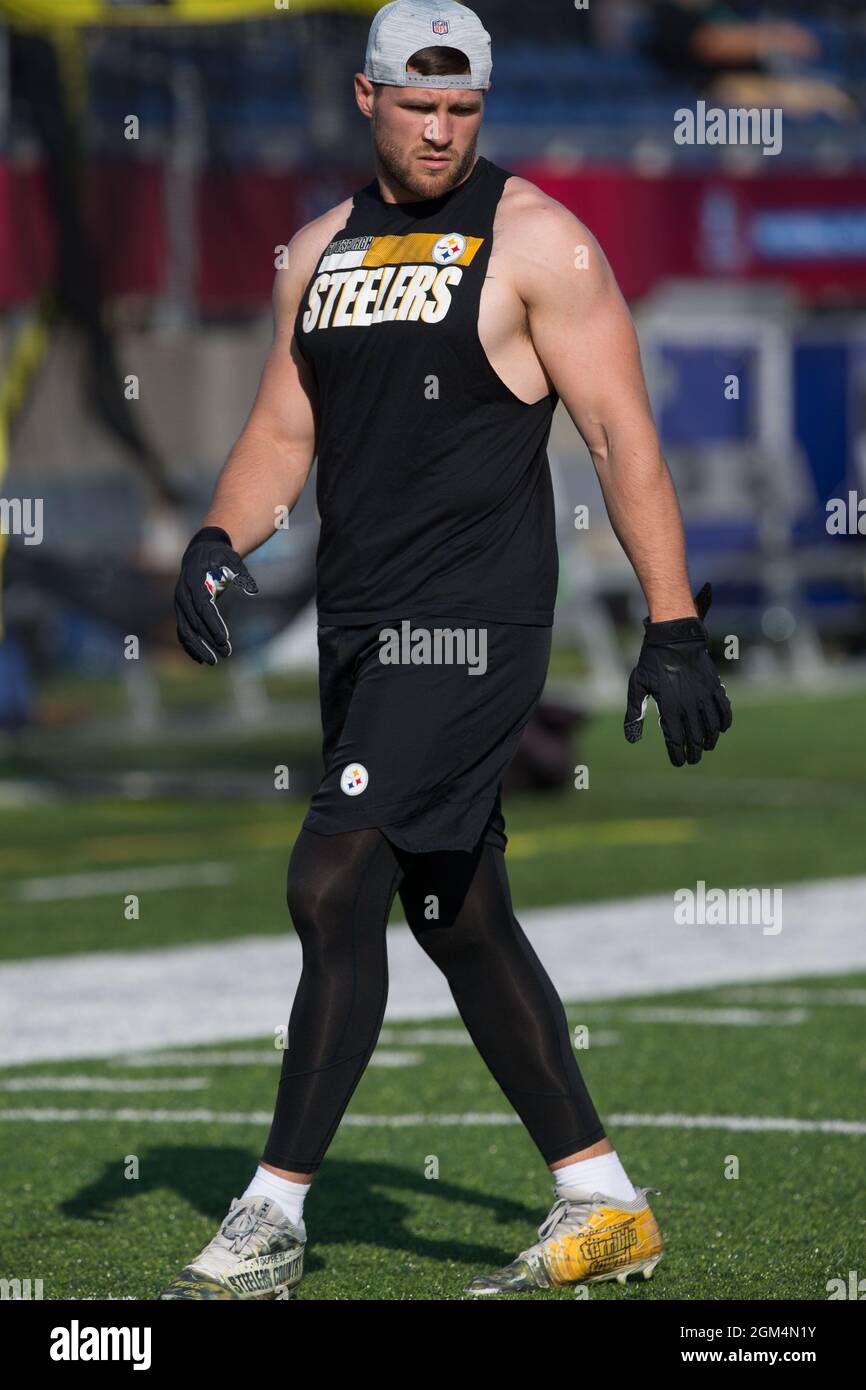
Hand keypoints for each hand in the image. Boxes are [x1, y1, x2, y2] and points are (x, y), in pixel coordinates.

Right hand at [174, 526, 257, 664]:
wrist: (200, 553)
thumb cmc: (219, 557)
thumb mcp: (232, 559)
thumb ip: (241, 574)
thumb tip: (253, 590)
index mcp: (194, 581)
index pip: (203, 606)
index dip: (213, 623)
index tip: (224, 639)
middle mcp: (183, 594)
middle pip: (194, 622)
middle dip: (209, 639)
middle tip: (226, 653)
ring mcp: (180, 604)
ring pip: (185, 631)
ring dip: (199, 648)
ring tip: (214, 662)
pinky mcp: (181, 612)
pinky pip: (182, 632)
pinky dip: (190, 646)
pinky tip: (201, 659)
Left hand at [623, 582, 731, 765]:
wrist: (676, 637)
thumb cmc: (653, 661)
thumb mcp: (637, 685)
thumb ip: (634, 712)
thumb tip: (631, 738)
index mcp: (669, 706)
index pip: (676, 739)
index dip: (678, 754)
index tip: (678, 762)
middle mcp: (689, 704)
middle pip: (696, 737)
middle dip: (694, 752)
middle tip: (692, 759)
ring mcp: (704, 696)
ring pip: (712, 727)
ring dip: (710, 741)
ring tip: (706, 747)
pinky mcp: (714, 687)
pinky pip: (724, 710)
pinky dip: (724, 722)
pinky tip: (721, 729)